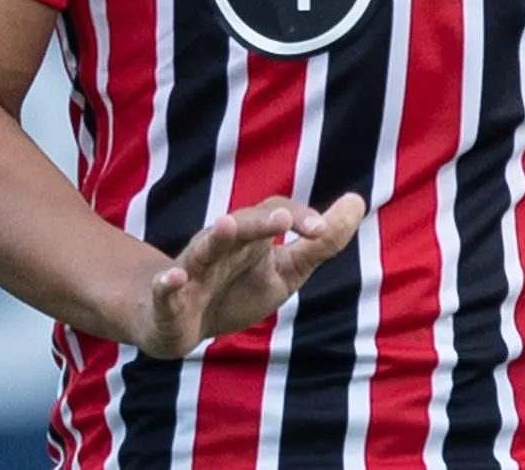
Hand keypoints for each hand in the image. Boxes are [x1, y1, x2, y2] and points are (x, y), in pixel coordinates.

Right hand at [130, 192, 366, 356]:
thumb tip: (358, 201)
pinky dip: (169, 285)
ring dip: (214, 239)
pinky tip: (174, 279)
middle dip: (259, 222)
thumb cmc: (239, 289)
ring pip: (203, 250)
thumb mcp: (287, 270)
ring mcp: (192, 271)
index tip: (321, 230)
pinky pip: (166, 290)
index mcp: (251, 237)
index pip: (274, 214)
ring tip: (225, 226)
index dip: (298, 218)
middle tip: (281, 218)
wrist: (182, 324)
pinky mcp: (169, 302)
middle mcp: (221, 246)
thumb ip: (321, 242)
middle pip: (240, 226)